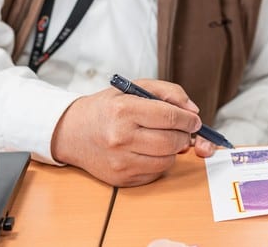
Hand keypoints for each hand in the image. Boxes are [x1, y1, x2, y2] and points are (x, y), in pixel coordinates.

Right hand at [50, 78, 202, 186]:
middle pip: (171, 141)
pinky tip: (149, 151)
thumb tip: (193, 111)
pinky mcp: (121, 179)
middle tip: (182, 130)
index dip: (189, 120)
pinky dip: (160, 162)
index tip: (194, 120)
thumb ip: (169, 93)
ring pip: (167, 160)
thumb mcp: (135, 88)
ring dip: (173, 150)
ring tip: (164, 139)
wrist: (73, 132)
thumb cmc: (108, 108)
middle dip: (184, 136)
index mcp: (124, 110)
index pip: (170, 117)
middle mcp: (120, 137)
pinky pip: (155, 173)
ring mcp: (120, 161)